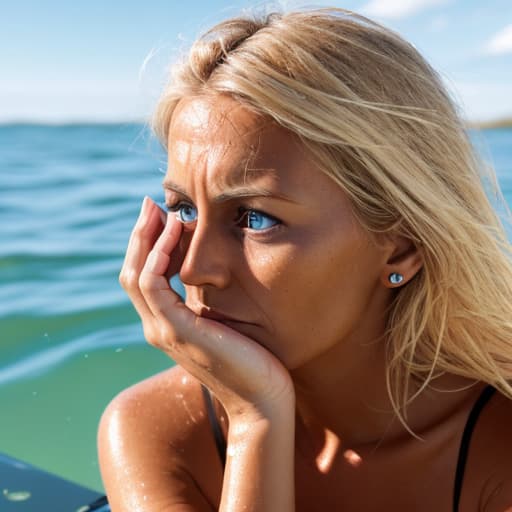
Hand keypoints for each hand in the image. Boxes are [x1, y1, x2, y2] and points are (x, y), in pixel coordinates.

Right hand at [119, 197, 294, 419]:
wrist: (262, 399)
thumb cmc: (251, 360)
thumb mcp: (224, 321)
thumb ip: (208, 301)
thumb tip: (208, 270)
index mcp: (167, 324)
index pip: (144, 277)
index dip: (148, 244)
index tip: (162, 215)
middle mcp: (157, 327)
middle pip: (132, 271)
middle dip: (141, 234)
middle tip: (151, 203)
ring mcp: (162, 330)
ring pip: (137, 274)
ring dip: (146, 238)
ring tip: (161, 210)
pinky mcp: (175, 330)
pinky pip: (153, 283)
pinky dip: (158, 254)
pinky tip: (176, 230)